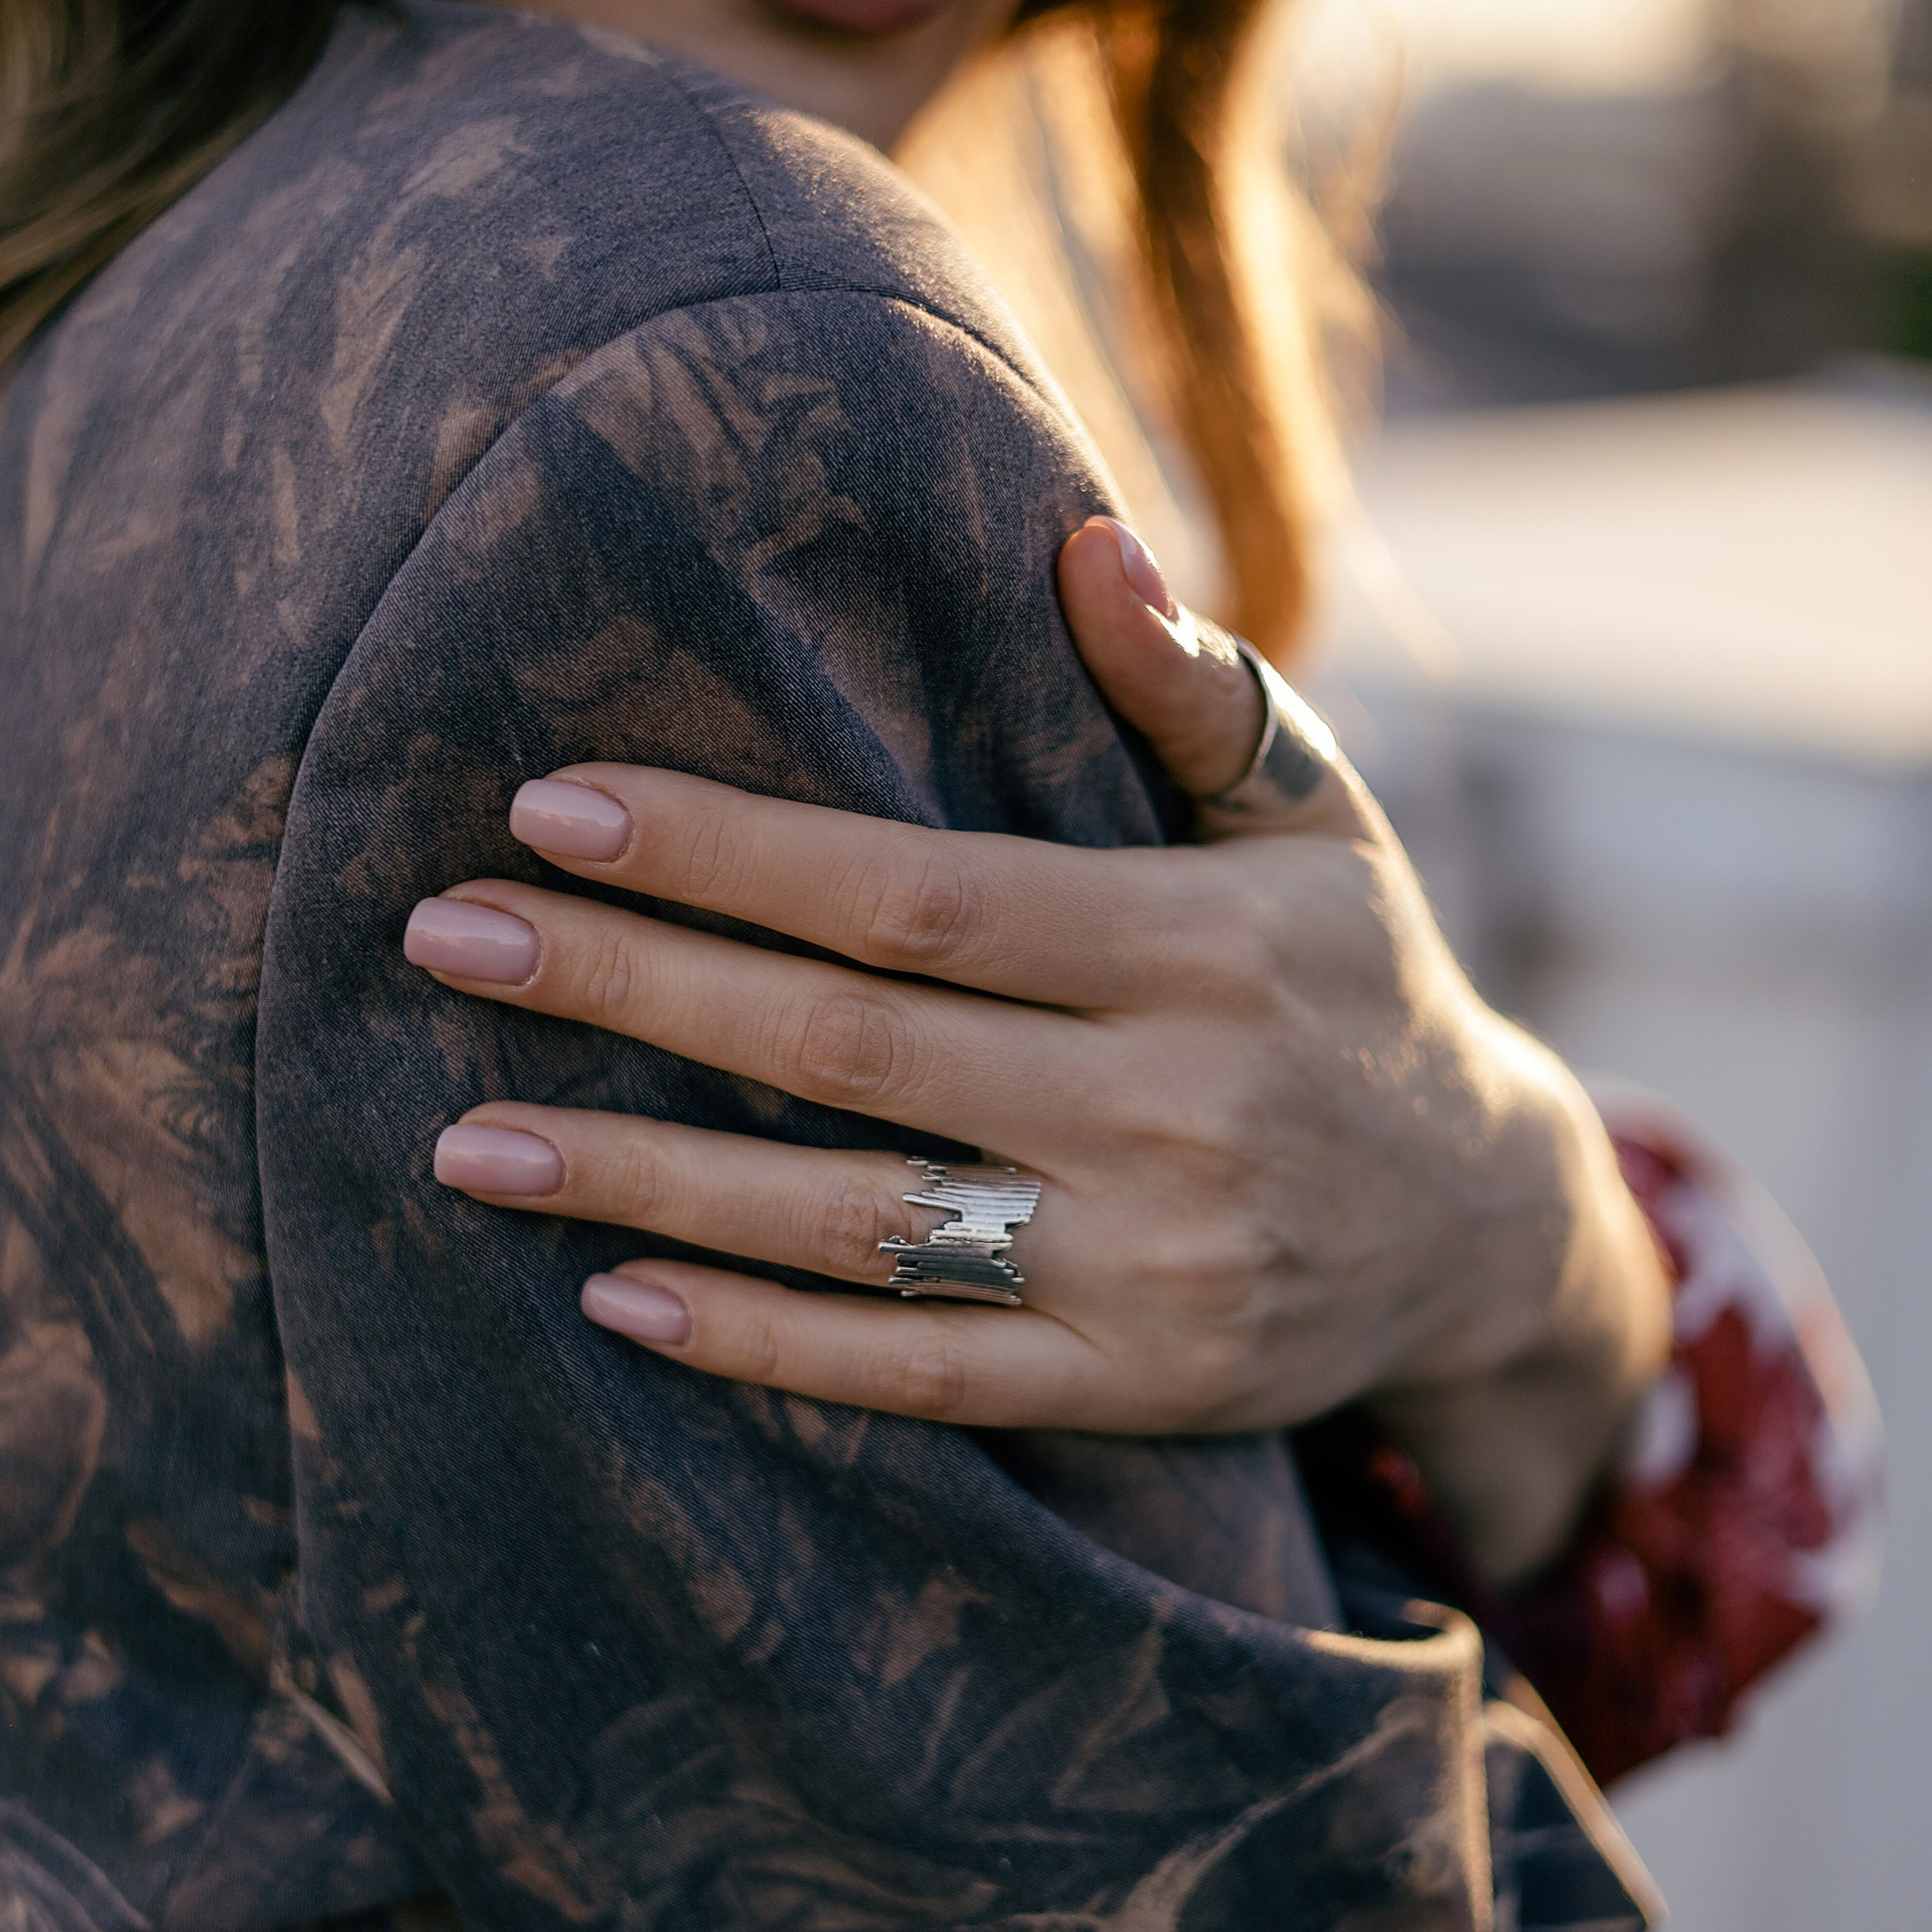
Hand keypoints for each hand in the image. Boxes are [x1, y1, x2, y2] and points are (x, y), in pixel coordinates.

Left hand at [402, 521, 1670, 1581]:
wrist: (1486, 1228)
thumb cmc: (1351, 980)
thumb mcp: (1316, 818)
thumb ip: (1194, 692)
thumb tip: (1080, 541)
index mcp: (1203, 944)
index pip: (917, 895)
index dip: (726, 851)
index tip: (550, 804)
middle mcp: (1175, 1106)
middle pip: (849, 1046)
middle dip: (631, 987)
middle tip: (445, 941)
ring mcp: (1155, 1267)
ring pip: (855, 1223)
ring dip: (645, 1185)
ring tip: (464, 1142)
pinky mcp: (1136, 1391)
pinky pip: (918, 1375)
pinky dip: (760, 1344)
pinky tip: (612, 1298)